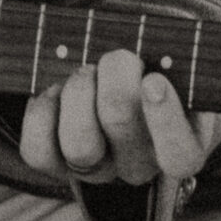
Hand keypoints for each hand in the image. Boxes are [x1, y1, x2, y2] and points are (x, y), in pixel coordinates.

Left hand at [20, 46, 220, 186]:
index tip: (154, 79)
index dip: (165, 119)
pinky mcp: (57, 163)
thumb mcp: (178, 65)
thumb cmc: (153, 68)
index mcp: (181, 147)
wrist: (117, 81)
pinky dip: (41, 113)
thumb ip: (178, 62)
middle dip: (114, 81)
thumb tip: (163, 51)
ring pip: (79, 147)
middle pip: (122, 129)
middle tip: (118, 57)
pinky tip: (54, 91)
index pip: (179, 155)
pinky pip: (39, 151)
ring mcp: (96, 169)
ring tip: (85, 72)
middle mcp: (139, 165)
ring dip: (78, 95)